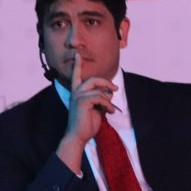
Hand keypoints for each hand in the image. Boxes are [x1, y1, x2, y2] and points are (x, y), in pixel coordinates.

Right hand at [55, 53, 116, 172]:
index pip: (76, 76)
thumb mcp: (97, 109)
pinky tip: (109, 112)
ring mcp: (78, 96)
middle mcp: (76, 93)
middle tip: (115, 88)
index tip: (77, 55)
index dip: (77, 65)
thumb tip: (109, 93)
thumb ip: (101, 99)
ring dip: (108, 99)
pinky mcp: (82, 101)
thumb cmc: (87, 124)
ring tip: (110, 109)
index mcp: (77, 93)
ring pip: (98, 90)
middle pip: (92, 79)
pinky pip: (100, 97)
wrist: (79, 136)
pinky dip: (108, 104)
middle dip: (105, 82)